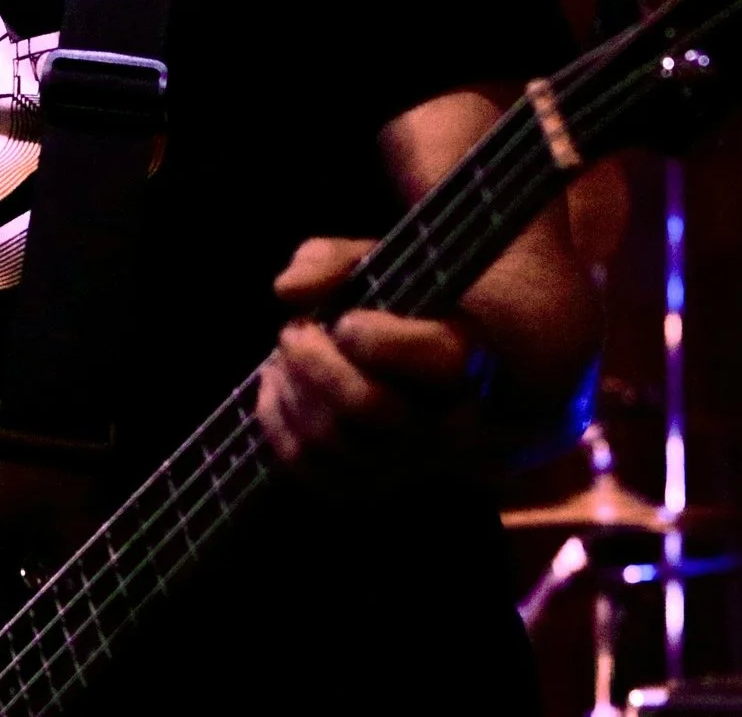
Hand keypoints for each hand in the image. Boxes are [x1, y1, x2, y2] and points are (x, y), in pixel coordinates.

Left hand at [254, 238, 491, 493]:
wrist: (431, 370)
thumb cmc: (404, 309)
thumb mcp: (380, 265)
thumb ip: (333, 260)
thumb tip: (286, 288)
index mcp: (465, 359)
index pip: (422, 357)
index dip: (365, 334)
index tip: (345, 317)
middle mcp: (445, 422)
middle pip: (367, 405)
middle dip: (313, 363)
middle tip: (292, 330)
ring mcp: (406, 461)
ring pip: (331, 442)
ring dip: (290, 391)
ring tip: (283, 355)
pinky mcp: (367, 481)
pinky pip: (309, 468)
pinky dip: (277, 424)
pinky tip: (276, 386)